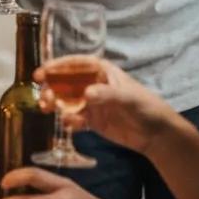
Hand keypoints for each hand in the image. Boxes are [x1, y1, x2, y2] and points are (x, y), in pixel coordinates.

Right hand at [35, 59, 182, 155]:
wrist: (157, 134)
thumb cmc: (145, 107)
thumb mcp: (128, 97)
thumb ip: (107, 94)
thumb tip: (86, 94)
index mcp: (101, 72)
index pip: (75, 64)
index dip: (57, 66)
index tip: (41, 73)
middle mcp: (92, 84)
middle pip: (65, 82)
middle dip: (52, 87)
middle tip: (44, 97)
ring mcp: (91, 103)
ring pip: (66, 100)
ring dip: (55, 104)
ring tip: (46, 109)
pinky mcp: (92, 120)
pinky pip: (74, 118)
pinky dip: (69, 121)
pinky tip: (70, 124)